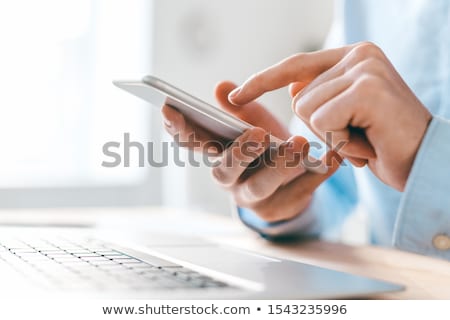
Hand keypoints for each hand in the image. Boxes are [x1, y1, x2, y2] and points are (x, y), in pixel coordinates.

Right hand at [162, 81, 340, 221]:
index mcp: (219, 155)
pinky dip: (316, 175)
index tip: (168, 108)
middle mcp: (230, 180)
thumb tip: (221, 86)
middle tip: (258, 133)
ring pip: (260, 186)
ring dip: (280, 165)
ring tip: (301, 144)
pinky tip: (333, 158)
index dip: (179, 128)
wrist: (288, 180)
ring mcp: (254, 198)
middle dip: (239, 152)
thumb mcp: (251, 124)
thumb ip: (237, 108)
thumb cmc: (264, 147)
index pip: (192, 144)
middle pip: (223, 171)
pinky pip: (298, 193)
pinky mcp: (280, 208)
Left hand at [229, 42, 431, 190]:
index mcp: (353, 57)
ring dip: (331, 136)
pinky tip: (366, 144)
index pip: (295, 66)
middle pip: (298, 97)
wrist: (426, 164)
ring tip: (364, 139)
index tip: (235, 97)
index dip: (262, 82)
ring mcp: (365, 69)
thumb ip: (319, 97)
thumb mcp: (345, 117)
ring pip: (306, 110)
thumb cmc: (384, 143)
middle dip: (320, 128)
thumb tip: (292, 86)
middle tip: (357, 136)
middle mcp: (360, 55)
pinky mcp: (366, 89)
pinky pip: (322, 121)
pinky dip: (340, 142)